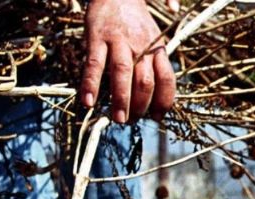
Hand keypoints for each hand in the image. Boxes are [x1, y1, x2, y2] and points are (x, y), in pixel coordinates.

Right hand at [80, 0, 176, 122]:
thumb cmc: (135, 21)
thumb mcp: (155, 38)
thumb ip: (158, 63)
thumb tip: (164, 98)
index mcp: (157, 48)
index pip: (167, 79)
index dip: (164, 102)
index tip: (157, 117)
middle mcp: (141, 46)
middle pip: (145, 81)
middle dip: (140, 106)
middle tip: (132, 122)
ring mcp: (118, 41)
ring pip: (123, 73)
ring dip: (121, 99)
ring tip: (118, 119)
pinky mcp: (97, 38)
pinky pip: (94, 64)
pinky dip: (90, 84)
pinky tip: (88, 101)